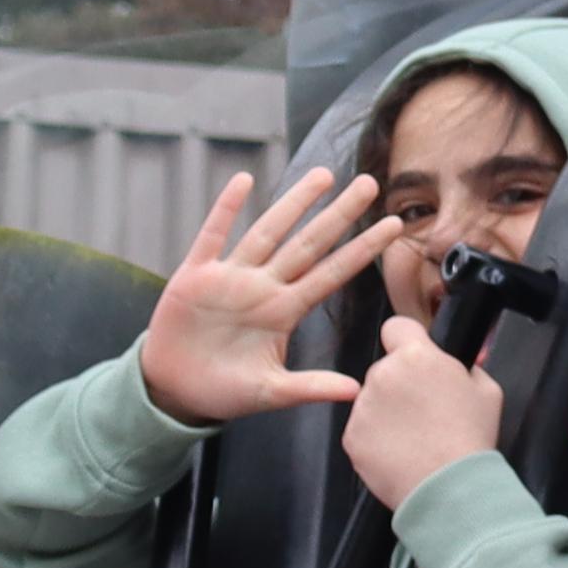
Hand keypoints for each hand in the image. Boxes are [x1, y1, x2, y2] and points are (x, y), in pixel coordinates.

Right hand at [138, 167, 386, 428]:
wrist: (173, 391)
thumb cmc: (224, 390)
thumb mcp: (269, 392)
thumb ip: (309, 387)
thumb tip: (356, 391)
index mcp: (284, 312)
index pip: (332, 274)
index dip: (362, 249)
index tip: (394, 226)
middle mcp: (263, 288)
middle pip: (308, 244)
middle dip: (338, 215)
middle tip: (370, 183)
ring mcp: (230, 278)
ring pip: (267, 232)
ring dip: (293, 204)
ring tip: (323, 176)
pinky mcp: (194, 276)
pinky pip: (212, 236)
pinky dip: (225, 210)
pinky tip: (242, 180)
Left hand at [342, 311, 506, 508]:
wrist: (449, 487)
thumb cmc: (471, 436)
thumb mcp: (487, 390)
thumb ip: (467, 368)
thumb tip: (457, 366)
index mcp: (416, 356)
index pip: (396, 327)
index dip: (407, 341)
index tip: (416, 359)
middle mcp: (382, 375)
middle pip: (385, 369)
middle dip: (400, 384)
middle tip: (423, 411)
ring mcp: (362, 408)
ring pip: (371, 400)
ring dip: (386, 412)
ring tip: (413, 438)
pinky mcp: (351, 438)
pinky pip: (362, 429)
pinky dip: (375, 439)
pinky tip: (399, 453)